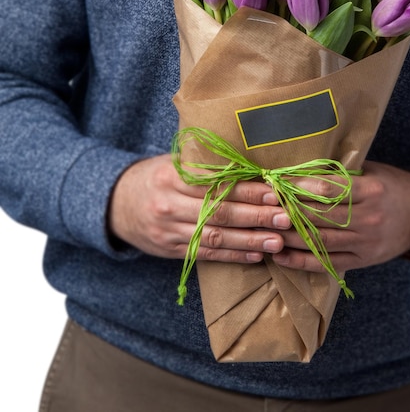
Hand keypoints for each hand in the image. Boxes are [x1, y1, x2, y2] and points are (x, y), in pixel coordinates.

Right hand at [108, 154, 290, 262]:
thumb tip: (251, 164)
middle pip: (218, 212)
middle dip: (255, 217)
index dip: (246, 190)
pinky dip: (232, 256)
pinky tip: (255, 255)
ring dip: (249, 241)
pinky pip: (206, 255)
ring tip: (277, 241)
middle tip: (284, 218)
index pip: (215, 185)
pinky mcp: (170, 251)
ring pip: (214, 237)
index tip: (274, 192)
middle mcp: (168, 205)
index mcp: (170, 177)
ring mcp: (168, 231)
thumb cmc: (155, 177)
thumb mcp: (172, 163)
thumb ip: (204, 165)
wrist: (116, 204)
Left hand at [271, 160, 409, 271]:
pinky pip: (327, 263)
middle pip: (319, 216)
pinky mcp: (362, 260)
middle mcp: (368, 218)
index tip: (276, 182)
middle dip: (287, 211)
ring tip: (263, 230)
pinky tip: (281, 255)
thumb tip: (301, 168)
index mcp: (372, 191)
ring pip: (319, 241)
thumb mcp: (372, 172)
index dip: (299, 186)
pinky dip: (301, 261)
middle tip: (262, 206)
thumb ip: (342, 172)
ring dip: (288, 236)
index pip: (328, 189)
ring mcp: (365, 242)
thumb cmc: (392, 186)